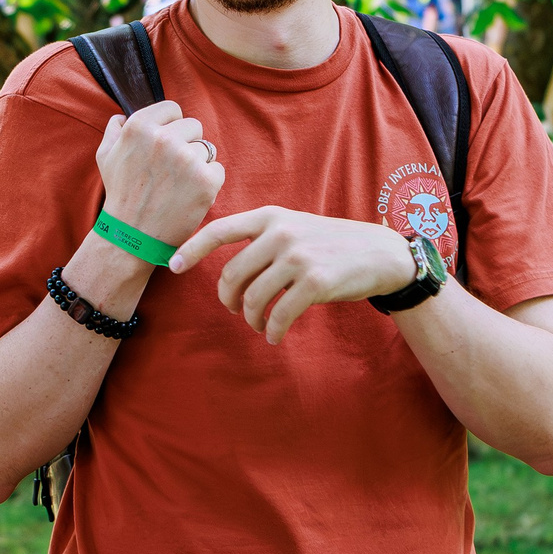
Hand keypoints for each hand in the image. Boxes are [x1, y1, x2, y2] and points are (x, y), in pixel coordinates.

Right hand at [96, 101, 224, 248]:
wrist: (132, 236)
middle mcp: (164, 139)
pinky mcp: (206, 181)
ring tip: (178, 184)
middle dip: (186, 144)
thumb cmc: (120, 195)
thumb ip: (114, 130)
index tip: (165, 145)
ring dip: (197, 164)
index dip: (170, 126)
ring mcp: (187, 160)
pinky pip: (217, 169)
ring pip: (207, 148)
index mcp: (140, 127)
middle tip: (171, 169)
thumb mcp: (105, 157)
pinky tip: (189, 195)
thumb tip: (122, 117)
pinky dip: (208, 182)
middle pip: (194, 126)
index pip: (173, 109)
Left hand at [169, 208, 418, 343]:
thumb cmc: (330, 245)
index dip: (192, 248)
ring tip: (258, 325)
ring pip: (253, 298)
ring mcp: (298, 257)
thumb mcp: (293, 227)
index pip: (219, 230)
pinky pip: (279, 315)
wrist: (379, 254)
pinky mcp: (315, 282)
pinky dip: (273, 330)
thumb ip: (261, 240)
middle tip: (236, 310)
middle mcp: (280, 234)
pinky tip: (275, 336)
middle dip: (228, 299)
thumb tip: (228, 272)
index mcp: (270, 217)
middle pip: (232, 275)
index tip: (173, 266)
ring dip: (251, 319)